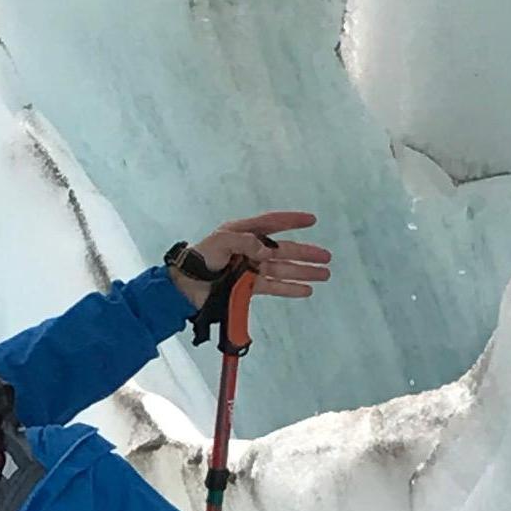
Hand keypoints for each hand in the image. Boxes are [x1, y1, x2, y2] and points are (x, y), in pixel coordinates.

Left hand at [167, 211, 330, 308]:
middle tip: (327, 257)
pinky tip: (306, 290)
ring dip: (303, 272)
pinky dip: (290, 289)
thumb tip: (267, 250)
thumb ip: (246, 242)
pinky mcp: (247, 286)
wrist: (184, 287)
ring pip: (283, 269)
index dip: (292, 221)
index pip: (272, 223)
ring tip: (324, 274)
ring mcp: (250, 269)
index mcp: (242, 232)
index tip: (312, 220)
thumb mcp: (221, 242)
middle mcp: (249, 249)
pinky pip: (273, 286)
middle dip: (306, 253)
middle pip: (283, 250)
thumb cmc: (199, 259)